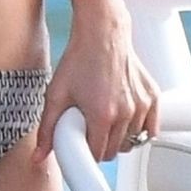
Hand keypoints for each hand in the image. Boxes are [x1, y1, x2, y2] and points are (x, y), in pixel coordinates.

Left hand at [36, 7, 158, 164]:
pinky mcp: (153, 97)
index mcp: (102, 115)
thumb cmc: (79, 59)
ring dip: (120, 138)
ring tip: (107, 119)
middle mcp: (126, 113)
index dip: (86, 152)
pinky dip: (139, 130)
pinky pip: (151, 129)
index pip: (98, 155)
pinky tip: (126, 119)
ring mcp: (142, 105)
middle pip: (115, 151)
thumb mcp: (55, 94)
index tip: (81, 143)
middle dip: (101, 145)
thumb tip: (38, 157)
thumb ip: (47, 130)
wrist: (102, 32)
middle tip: (90, 127)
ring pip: (133, 142)